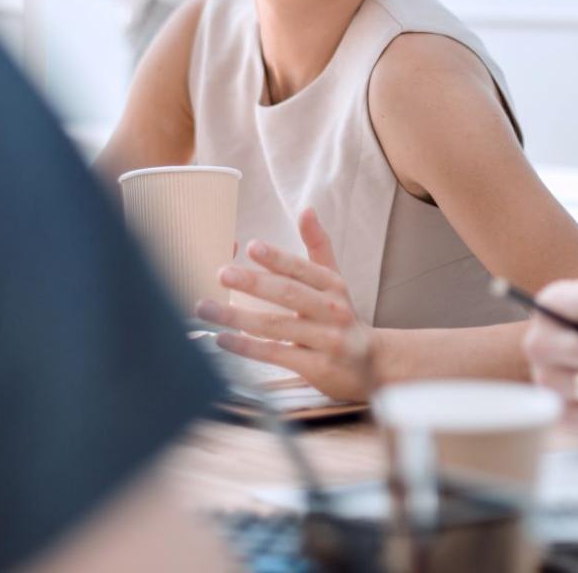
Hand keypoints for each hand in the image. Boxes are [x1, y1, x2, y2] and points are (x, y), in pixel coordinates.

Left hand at [194, 208, 372, 401]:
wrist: (371, 364)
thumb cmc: (341, 317)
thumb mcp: (335, 280)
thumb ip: (318, 246)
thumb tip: (306, 209)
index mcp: (334, 286)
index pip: (303, 269)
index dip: (278, 258)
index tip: (250, 247)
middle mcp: (333, 311)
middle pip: (289, 294)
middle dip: (254, 283)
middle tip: (222, 274)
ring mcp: (326, 341)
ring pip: (276, 326)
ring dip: (237, 316)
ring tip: (205, 308)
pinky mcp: (316, 368)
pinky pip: (276, 354)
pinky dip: (247, 347)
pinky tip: (222, 338)